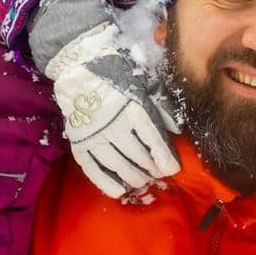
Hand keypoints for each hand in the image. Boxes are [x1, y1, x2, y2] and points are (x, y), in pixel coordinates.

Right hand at [44, 22, 179, 196]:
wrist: (77, 64)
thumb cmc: (116, 70)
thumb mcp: (144, 80)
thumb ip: (162, 105)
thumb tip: (178, 130)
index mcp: (134, 108)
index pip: (155, 143)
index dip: (167, 160)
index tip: (173, 168)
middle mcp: (115, 125)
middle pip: (141, 158)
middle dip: (153, 169)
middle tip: (157, 171)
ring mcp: (95, 136)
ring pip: (121, 168)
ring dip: (136, 178)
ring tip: (143, 179)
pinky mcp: (78, 143)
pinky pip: (95, 172)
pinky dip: (109, 184)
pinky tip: (120, 190)